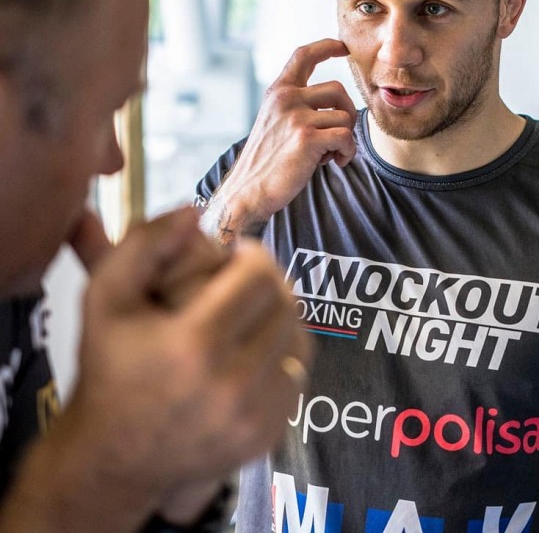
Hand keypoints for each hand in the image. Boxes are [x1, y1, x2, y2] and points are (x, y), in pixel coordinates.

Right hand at [52, 208, 310, 526]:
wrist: (112, 459)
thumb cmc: (110, 368)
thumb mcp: (106, 297)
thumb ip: (145, 244)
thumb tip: (194, 211)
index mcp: (193, 345)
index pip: (260, 277)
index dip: (252, 256)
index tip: (235, 257)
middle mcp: (232, 386)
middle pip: (285, 305)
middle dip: (268, 284)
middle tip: (244, 283)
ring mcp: (254, 418)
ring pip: (298, 339)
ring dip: (279, 318)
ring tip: (249, 315)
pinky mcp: (267, 437)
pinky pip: (297, 377)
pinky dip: (281, 357)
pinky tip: (252, 353)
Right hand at [202, 38, 356, 243]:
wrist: (248, 191)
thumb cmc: (266, 162)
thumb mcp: (274, 123)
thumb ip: (296, 107)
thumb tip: (336, 104)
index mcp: (278, 92)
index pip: (303, 55)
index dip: (326, 46)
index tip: (342, 46)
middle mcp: (286, 99)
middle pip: (337, 89)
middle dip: (346, 112)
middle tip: (338, 137)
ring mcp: (296, 117)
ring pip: (346, 116)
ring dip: (346, 139)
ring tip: (329, 154)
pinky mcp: (307, 139)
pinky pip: (346, 137)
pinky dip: (348, 152)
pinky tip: (336, 162)